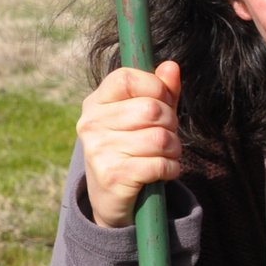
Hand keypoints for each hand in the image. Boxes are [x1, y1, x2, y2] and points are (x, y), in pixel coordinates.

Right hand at [77, 60, 182, 227]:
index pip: (128, 78)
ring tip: (165, 155)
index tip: (164, 103)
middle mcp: (91, 123)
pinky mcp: (112, 175)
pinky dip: (172, 169)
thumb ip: (161, 92)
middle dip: (171, 124)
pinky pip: (160, 164)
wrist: (111, 198)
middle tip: (166, 136)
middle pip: (152, 109)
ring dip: (174, 149)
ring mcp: (99, 150)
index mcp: (96, 102)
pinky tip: (163, 172)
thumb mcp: (146, 118)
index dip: (156, 87)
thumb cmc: (133, 149)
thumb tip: (172, 67)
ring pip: (160, 138)